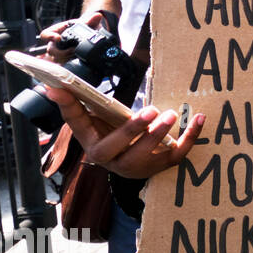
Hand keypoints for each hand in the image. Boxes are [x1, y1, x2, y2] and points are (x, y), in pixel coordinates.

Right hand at [39, 11, 105, 62]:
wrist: (91, 35)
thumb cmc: (85, 28)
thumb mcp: (88, 23)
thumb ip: (91, 20)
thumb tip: (98, 16)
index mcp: (57, 32)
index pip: (45, 34)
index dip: (49, 37)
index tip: (57, 38)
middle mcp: (56, 43)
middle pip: (51, 50)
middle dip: (62, 52)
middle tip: (73, 50)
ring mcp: (60, 53)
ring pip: (56, 60)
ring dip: (67, 58)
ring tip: (77, 55)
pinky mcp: (66, 61)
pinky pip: (62, 66)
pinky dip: (68, 65)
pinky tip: (75, 64)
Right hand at [42, 84, 204, 179]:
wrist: (130, 163)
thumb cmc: (111, 136)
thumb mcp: (96, 122)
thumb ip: (79, 105)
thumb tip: (54, 86)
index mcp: (93, 145)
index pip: (78, 125)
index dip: (69, 107)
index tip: (58, 87)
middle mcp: (113, 160)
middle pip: (119, 148)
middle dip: (133, 130)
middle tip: (150, 110)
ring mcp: (138, 166)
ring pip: (148, 156)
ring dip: (160, 135)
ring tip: (171, 114)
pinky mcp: (161, 166)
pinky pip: (178, 155)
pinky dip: (190, 137)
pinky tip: (199, 119)